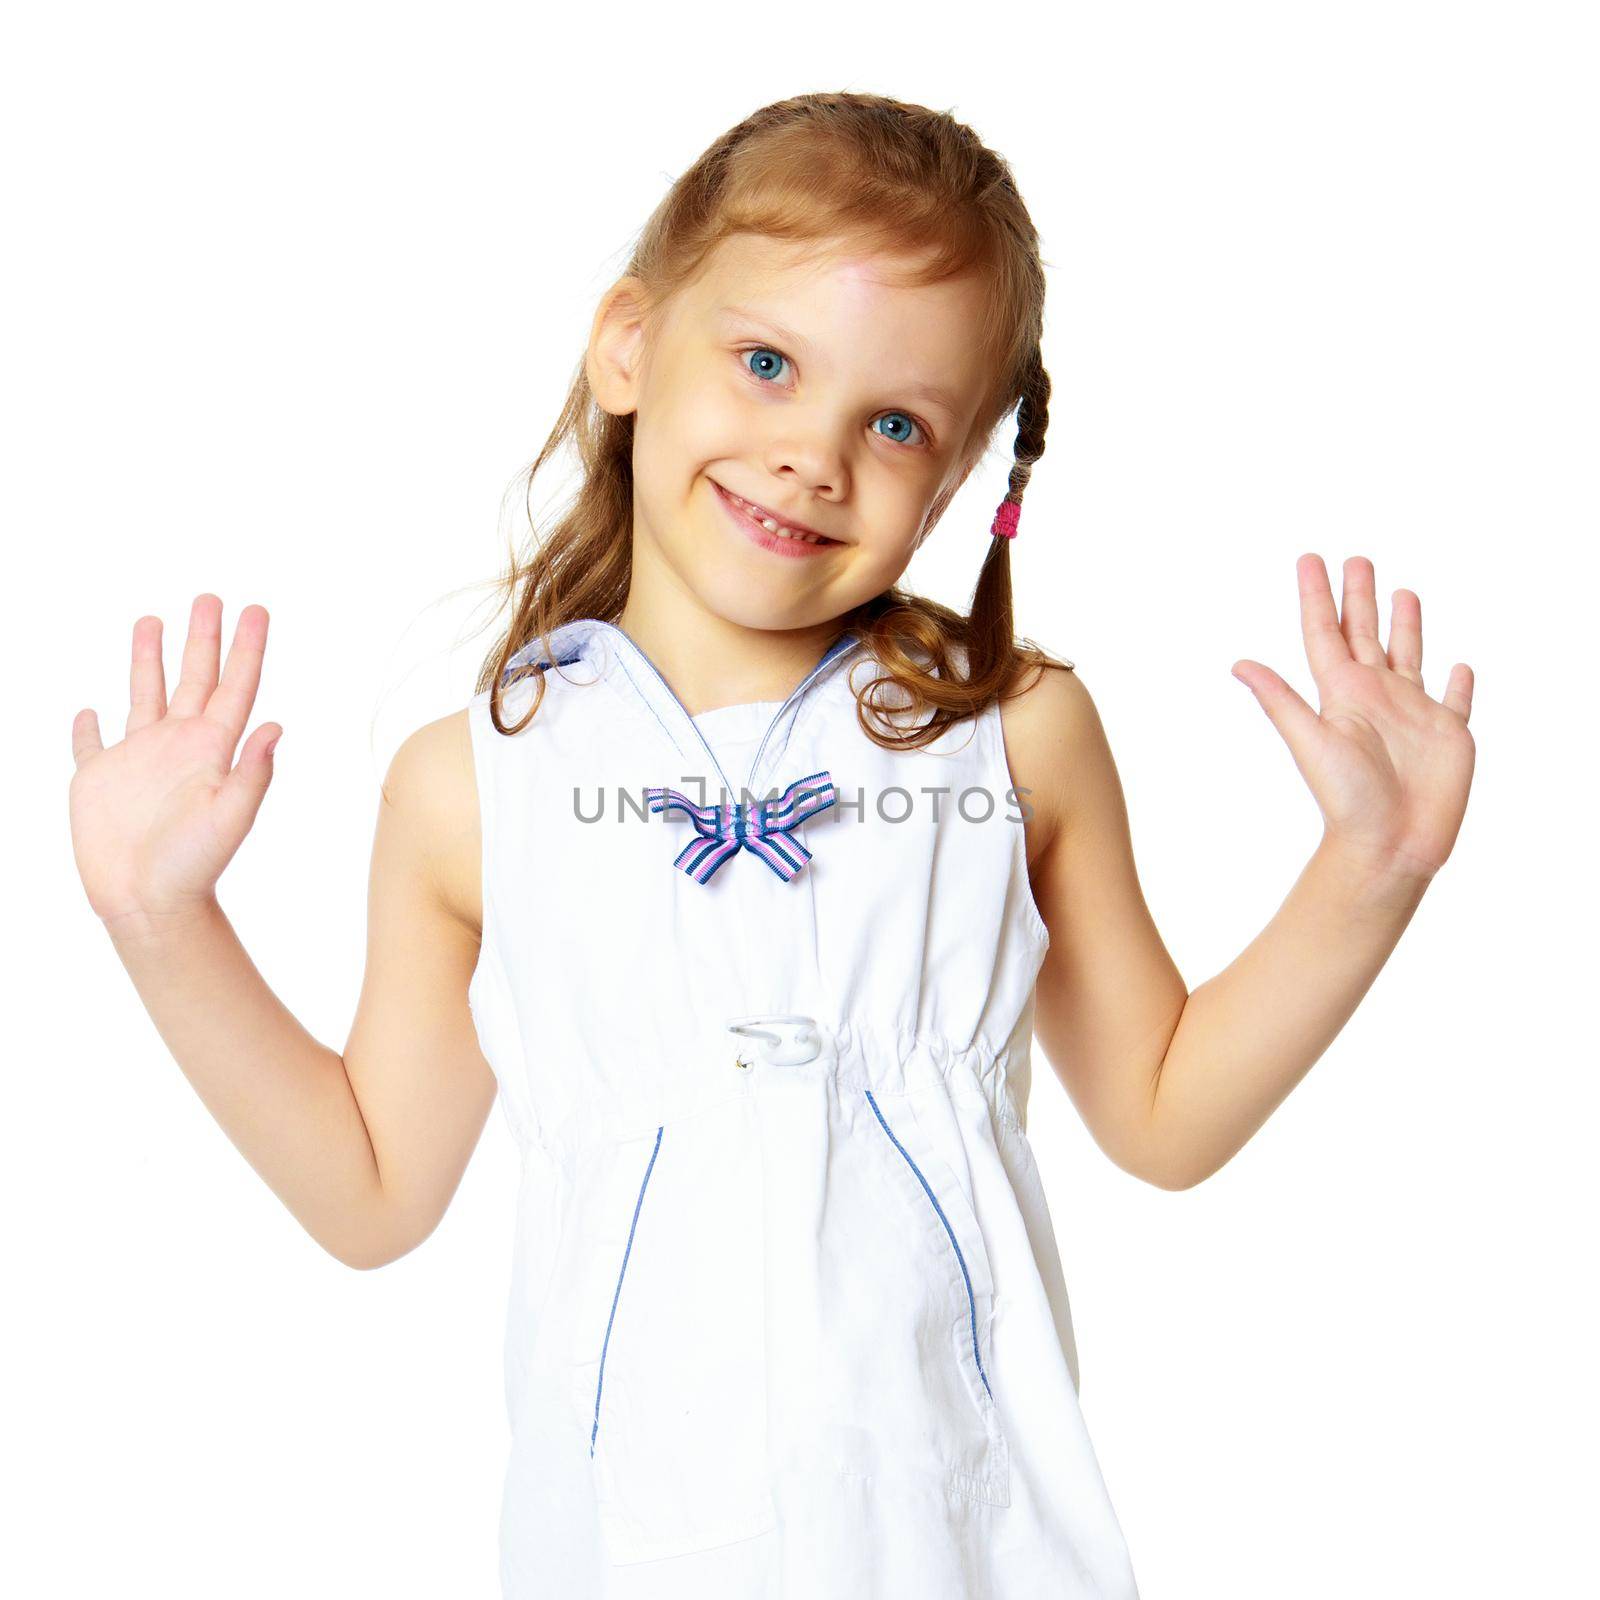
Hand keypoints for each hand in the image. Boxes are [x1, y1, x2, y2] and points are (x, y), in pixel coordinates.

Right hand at [69, 594, 281, 933]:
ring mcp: (138, 760)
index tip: (254, 609)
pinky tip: (87, 711)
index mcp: (211, 749)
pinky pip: (91, 745)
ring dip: (149, 659)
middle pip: (194, 678)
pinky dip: (87, 728)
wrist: (150, 903)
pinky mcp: (100, 780)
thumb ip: (252, 772)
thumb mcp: (231, 816)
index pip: (234, 686)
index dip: (246, 648)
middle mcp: (178, 746)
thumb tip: (275, 726)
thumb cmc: (196, 865)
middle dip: (202, 638)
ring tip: (152, 620)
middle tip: (210, 598)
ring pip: (145, 694)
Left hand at [1231, 554, 1475, 883]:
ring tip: (1404, 592)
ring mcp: (1413, 713)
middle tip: (1356, 560)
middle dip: (1360, 597)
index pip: (1325, 632)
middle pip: (1366, 634)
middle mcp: (1376, 696)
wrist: (1389, 844)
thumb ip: (1279, 699)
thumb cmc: (1346, 798)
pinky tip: (1458, 666)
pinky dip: (1458, 683)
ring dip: (1406, 625)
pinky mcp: (1448, 734)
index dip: (1317, 596)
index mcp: (1342, 692)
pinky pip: (1455, 701)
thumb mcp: (1310, 740)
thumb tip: (1237, 663)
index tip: (1310, 559)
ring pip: (1409, 655)